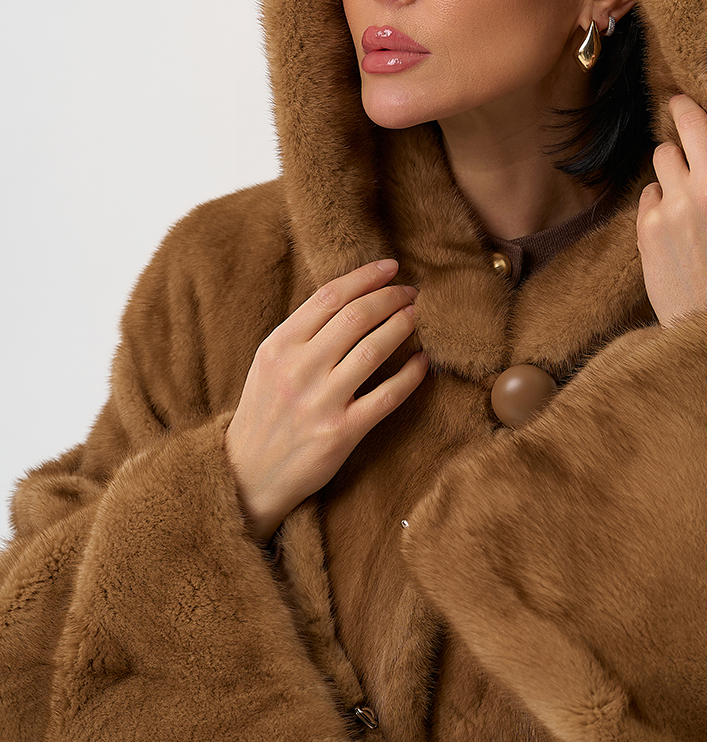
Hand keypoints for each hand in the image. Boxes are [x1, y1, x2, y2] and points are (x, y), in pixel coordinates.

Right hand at [225, 259, 427, 539]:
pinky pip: (387, 396)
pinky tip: (422, 362)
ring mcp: (320, 402)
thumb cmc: (264, 412)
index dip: (365, 277)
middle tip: (412, 292)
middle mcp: (298, 370)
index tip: (391, 267)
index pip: (328, 297)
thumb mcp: (269, 364)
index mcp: (278, 347)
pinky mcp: (341, 433)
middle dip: (390, 297)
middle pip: (355, 318)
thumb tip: (351, 298)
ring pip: (373, 351)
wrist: (248, 475)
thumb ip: (302, 333)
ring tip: (417, 316)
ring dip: (401, 327)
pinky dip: (411, 375)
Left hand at [637, 49, 706, 327]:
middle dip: (681, 111)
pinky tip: (673, 233)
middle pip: (688, 120)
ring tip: (687, 201)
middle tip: (679, 111)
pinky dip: (658, 204)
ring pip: (663, 154)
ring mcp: (680, 203)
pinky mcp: (651, 223)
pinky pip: (649, 192)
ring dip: (670, 166)